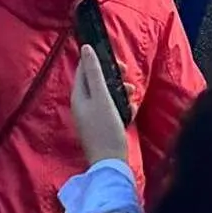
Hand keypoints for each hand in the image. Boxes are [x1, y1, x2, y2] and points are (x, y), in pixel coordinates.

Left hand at [71, 44, 130, 166]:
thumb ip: (94, 72)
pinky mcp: (102, 126)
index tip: (118, 62)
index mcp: (78, 95)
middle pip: (97, 80)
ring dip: (120, 91)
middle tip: (127, 76)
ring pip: (106, 94)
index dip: (99, 60)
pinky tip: (131, 110)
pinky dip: (121, 106)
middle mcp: (82, 104)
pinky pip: (111, 108)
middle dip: (113, 77)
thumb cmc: (105, 129)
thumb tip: (85, 47)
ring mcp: (92, 116)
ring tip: (132, 94)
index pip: (84, 68)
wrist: (111, 165)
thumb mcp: (101, 97)